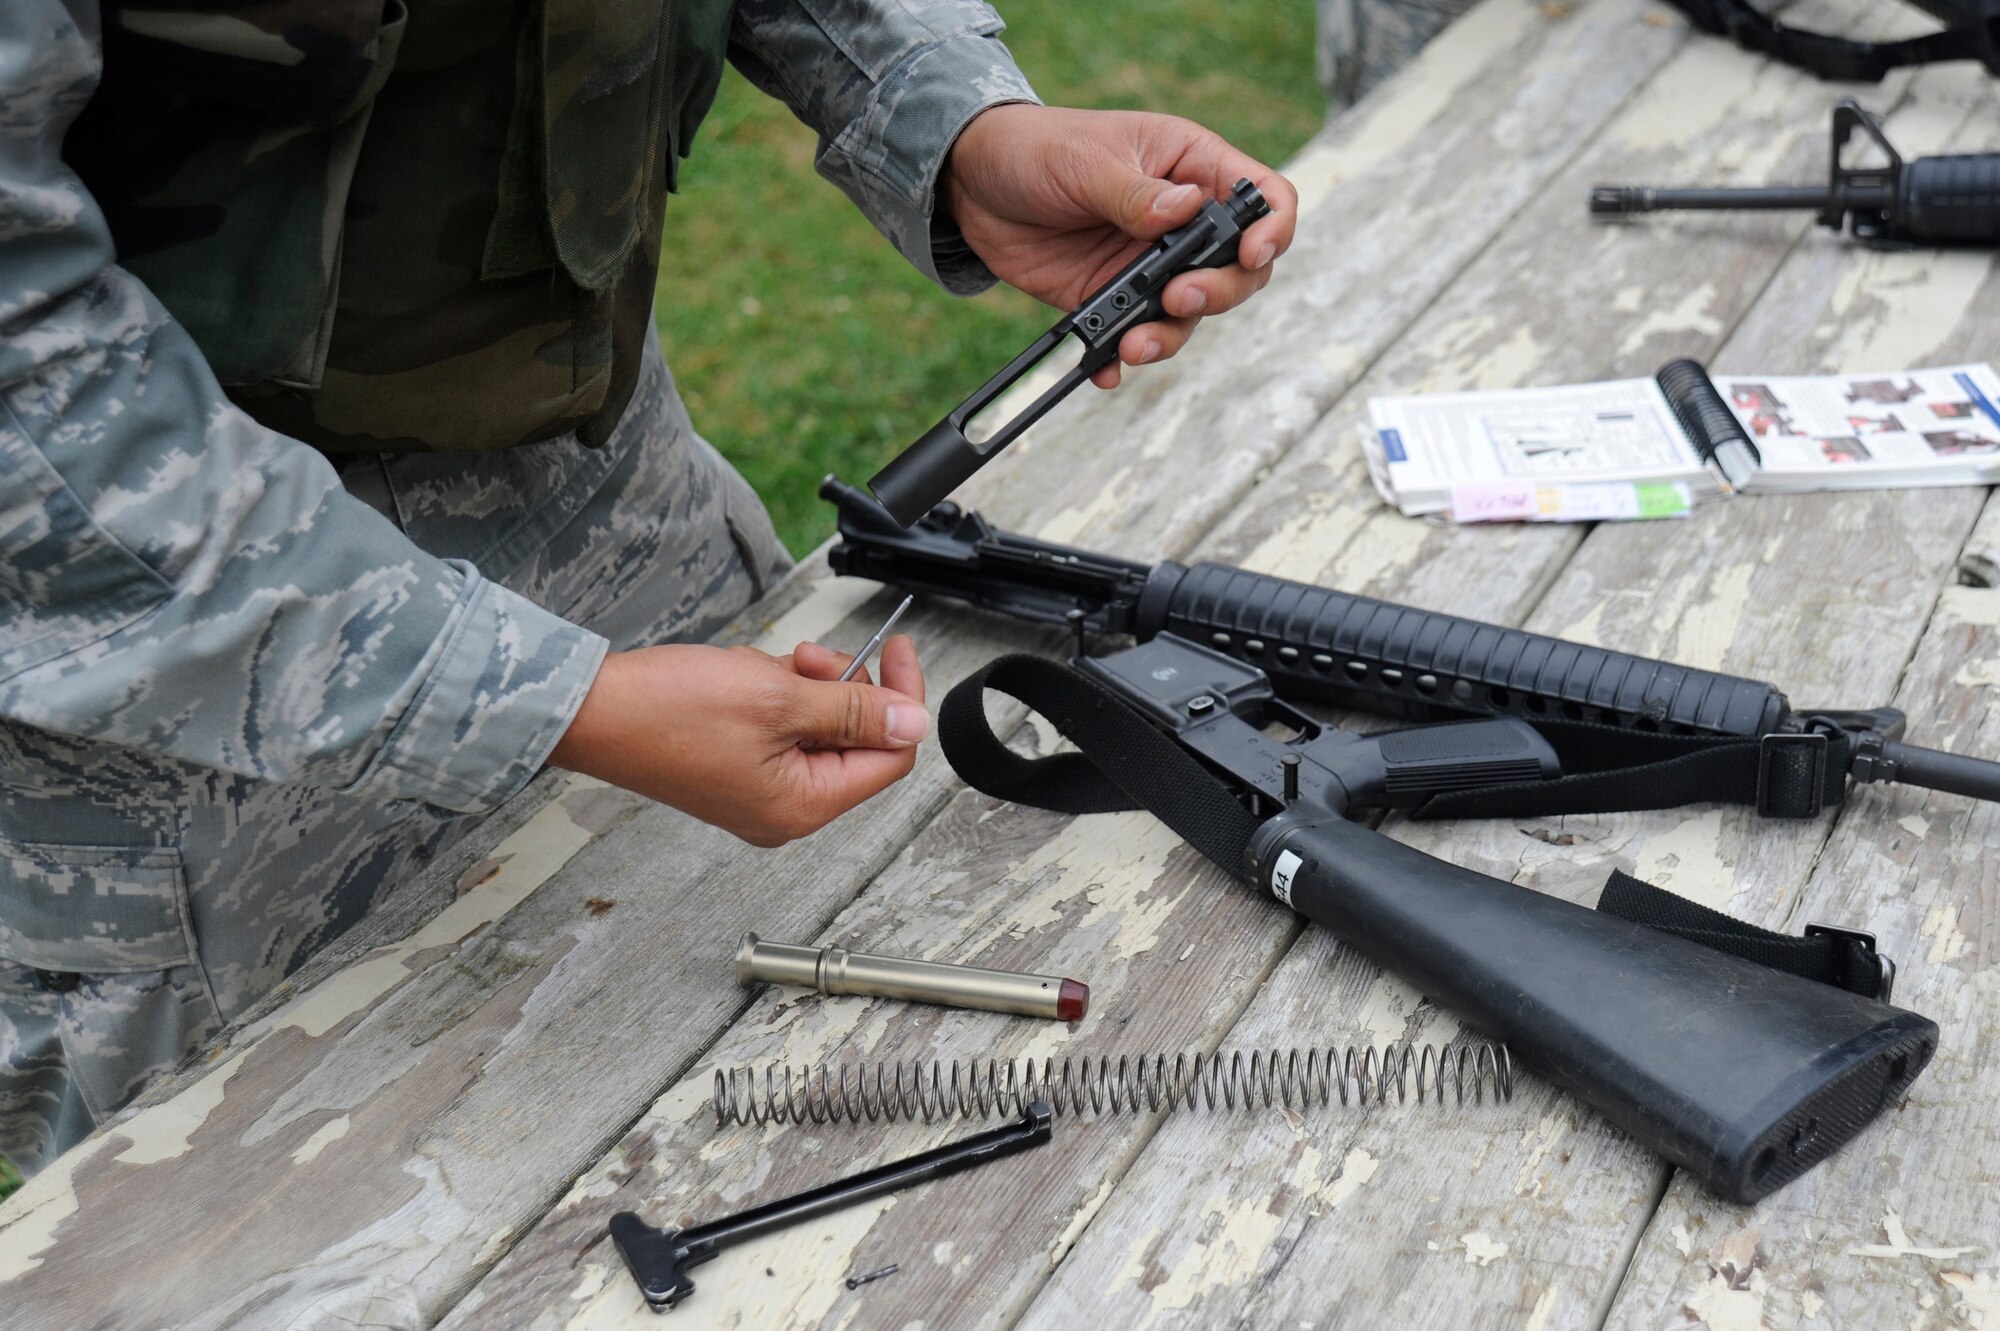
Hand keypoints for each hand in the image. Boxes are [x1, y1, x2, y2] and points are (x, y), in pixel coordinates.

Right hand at [547, 636, 927, 846]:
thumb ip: (853, 712)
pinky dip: (769, 692)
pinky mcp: (737, 768)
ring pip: (817, 725)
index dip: (899, 698)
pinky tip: (737, 678)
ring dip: (798, 685)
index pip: (890, 756)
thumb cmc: (666, 711)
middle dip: (836, 687)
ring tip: (758, 670)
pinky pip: (781, 725)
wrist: (591, 711)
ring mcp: (759, 790)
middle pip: (854, 740)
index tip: (896, 648)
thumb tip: (913, 723)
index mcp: (803, 805)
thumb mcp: (777, 699)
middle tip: (806, 658)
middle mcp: (785, 809)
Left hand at [942, 105, 1298, 387]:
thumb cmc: (1037, 148)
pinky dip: (1122, 356)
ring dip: (1169, 335)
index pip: (1263, 198)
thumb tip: (1186, 209)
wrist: (973, 183)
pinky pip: (1134, 335)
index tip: (1252, 254)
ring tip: (1134, 344)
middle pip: (1238, 270)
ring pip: (1189, 314)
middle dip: (1219, 293)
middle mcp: (1182, 223)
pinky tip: (1106, 365)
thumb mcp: (1086, 161)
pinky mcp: (1113, 297)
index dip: (1272, 229)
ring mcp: (1150, 265)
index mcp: (1193, 168)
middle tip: (1176, 297)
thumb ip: (1136, 193)